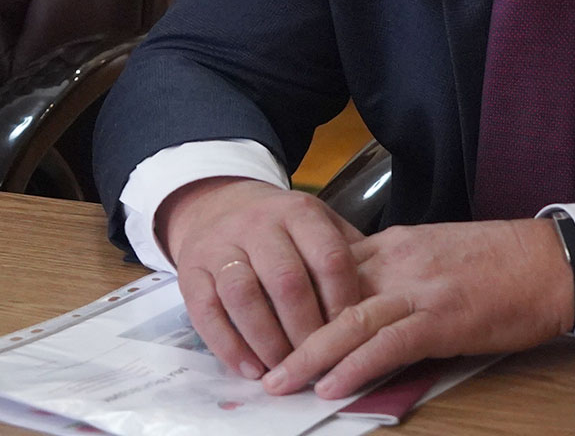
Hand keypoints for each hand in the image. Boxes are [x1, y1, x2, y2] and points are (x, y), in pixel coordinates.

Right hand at [157, 177, 364, 379]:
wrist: (216, 205)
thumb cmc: (281, 229)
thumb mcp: (318, 225)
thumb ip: (348, 254)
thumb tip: (383, 301)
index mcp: (298, 212)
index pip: (329, 258)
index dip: (341, 302)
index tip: (350, 335)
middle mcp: (257, 224)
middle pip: (285, 280)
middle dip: (305, 329)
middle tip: (318, 361)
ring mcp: (220, 246)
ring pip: (243, 294)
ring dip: (267, 340)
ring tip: (284, 368)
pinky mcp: (190, 270)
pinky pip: (206, 311)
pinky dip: (228, 345)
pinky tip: (250, 369)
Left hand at [262, 218, 574, 398]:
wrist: (552, 261)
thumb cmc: (498, 264)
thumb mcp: (432, 256)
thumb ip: (393, 275)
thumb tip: (359, 307)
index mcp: (391, 245)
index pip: (324, 268)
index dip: (292, 302)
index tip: (265, 328)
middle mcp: (395, 260)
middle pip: (325, 295)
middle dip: (288, 333)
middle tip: (258, 365)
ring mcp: (418, 288)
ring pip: (348, 320)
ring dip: (309, 355)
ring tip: (279, 381)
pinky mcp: (443, 317)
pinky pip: (388, 343)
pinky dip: (355, 365)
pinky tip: (331, 384)